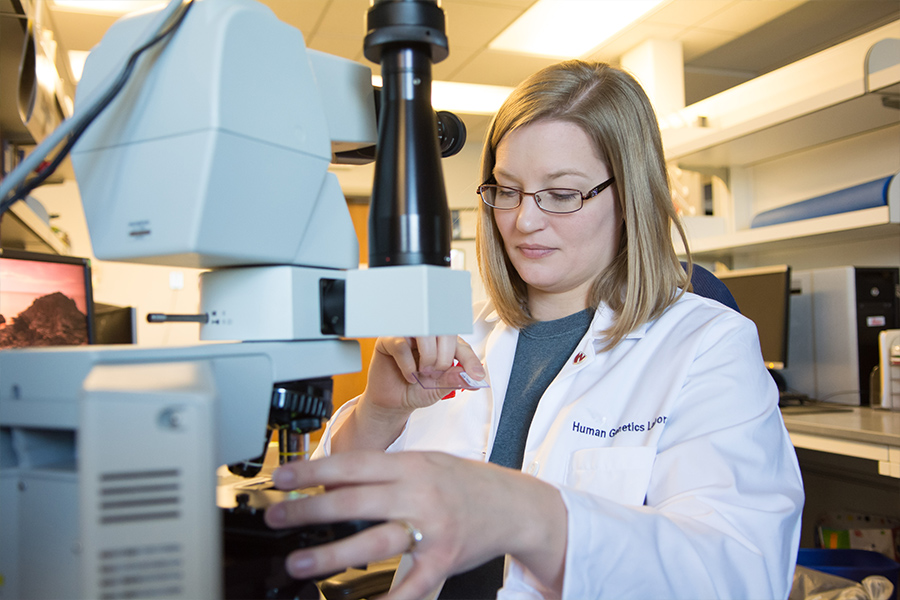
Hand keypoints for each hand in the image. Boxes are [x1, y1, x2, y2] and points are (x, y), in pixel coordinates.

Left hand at [263, 451, 566, 599]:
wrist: (515, 504)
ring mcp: (432, 527)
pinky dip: (388, 598)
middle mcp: (419, 492)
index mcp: (410, 465)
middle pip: (356, 500)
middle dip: (309, 511)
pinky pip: (412, 583)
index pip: (352, 465)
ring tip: (300, 562)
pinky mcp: (444, 557)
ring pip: (376, 539)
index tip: (281, 478)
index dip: (313, 472)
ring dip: (332, 553)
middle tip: (276, 519)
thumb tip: (331, 482)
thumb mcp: (425, 463)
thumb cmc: (464, 483)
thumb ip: (383, 472)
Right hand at [332, 336, 484, 451]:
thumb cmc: (415, 390)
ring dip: (428, 357)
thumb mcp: (439, 388)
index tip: (476, 376)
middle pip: (444, 332)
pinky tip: (409, 376)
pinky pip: (402, 344)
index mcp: (442, 343)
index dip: (470, 360)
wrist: (392, 402)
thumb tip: (468, 375)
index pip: (460, 344)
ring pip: (424, 333)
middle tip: (436, 374)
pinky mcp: (388, 340)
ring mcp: (408, 335)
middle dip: (444, 358)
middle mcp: (426, 335)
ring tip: (423, 373)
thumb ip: (453, 380)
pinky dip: (408, 364)